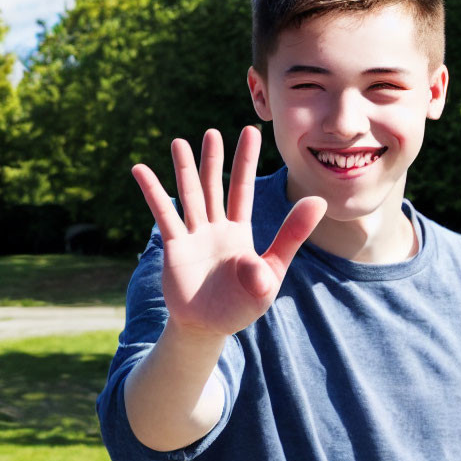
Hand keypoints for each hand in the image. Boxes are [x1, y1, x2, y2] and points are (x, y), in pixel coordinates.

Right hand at [132, 126, 325, 337]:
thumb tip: (319, 201)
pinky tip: (140, 169)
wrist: (210, 328)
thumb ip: (292, 236)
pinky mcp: (174, 248)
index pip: (243, 189)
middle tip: (212, 132)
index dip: (245, 161)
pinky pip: (164, 216)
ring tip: (179, 142)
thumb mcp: (273, 269)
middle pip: (214, 187)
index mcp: (239, 231)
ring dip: (184, 169)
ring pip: (189, 196)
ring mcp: (193, 236)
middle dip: (213, 160)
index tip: (249, 131)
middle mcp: (215, 228)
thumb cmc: (243, 302)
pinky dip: (153, 192)